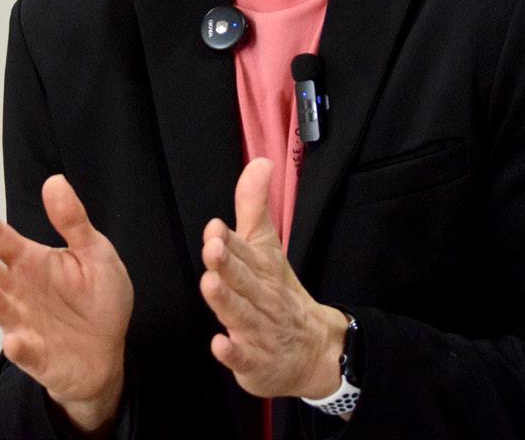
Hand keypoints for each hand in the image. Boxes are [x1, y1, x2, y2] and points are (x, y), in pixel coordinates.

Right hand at [0, 175, 132, 433]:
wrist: (106, 352)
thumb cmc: (96, 299)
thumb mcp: (95, 252)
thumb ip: (73, 221)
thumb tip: (55, 180)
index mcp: (30, 262)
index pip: (1, 239)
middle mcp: (19, 291)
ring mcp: (24, 324)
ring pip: (0, 310)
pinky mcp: (37, 356)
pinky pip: (25, 352)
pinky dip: (18, 346)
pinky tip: (14, 339)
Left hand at [200, 158, 349, 399]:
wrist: (315, 349)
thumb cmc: (278, 293)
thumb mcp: (266, 247)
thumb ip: (254, 206)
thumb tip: (259, 162)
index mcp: (261, 269)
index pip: (246, 250)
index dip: (230, 240)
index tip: (216, 228)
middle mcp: (260, 297)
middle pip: (243, 280)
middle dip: (228, 264)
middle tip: (213, 247)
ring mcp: (258, 331)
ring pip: (240, 315)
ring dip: (226, 301)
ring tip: (210, 284)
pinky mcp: (255, 362)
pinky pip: (244, 359)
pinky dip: (232, 353)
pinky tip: (219, 344)